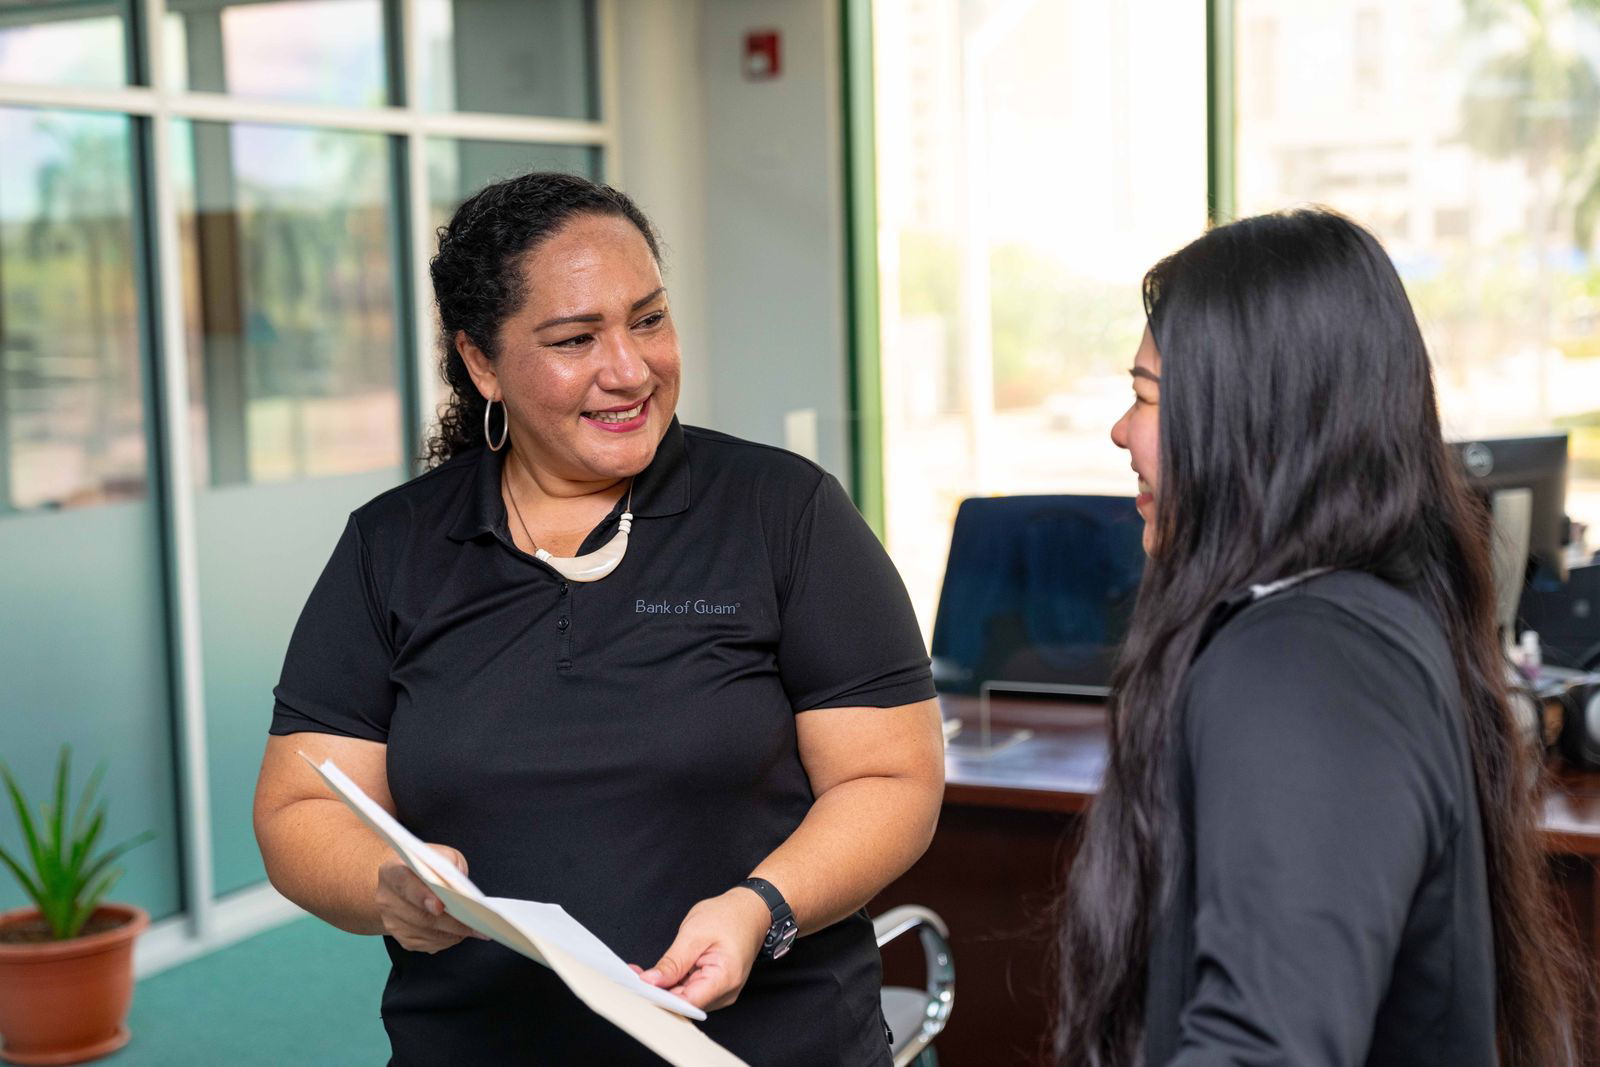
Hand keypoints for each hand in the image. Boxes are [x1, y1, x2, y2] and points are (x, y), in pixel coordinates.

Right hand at [374, 843, 488, 952]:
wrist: (403, 881)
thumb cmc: (425, 866)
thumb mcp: (438, 854)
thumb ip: (449, 863)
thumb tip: (461, 887)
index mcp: (392, 871)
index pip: (405, 884)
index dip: (422, 896)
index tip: (440, 906)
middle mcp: (387, 899)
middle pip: (419, 915)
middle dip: (450, 921)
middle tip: (476, 923)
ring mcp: (391, 921)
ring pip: (425, 933)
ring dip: (451, 934)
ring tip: (474, 929)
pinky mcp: (401, 938)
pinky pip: (425, 945)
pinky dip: (445, 941)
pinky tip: (459, 934)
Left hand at [636, 889, 772, 1010]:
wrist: (751, 910)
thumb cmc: (729, 916)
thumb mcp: (695, 933)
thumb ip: (673, 961)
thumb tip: (651, 982)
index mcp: (724, 978)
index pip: (686, 1002)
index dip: (660, 998)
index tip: (638, 988)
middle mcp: (725, 992)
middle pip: (685, 1003)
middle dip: (658, 991)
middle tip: (633, 976)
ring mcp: (722, 992)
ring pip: (685, 999)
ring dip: (664, 988)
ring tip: (642, 972)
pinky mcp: (715, 987)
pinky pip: (690, 992)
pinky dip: (674, 984)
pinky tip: (660, 973)